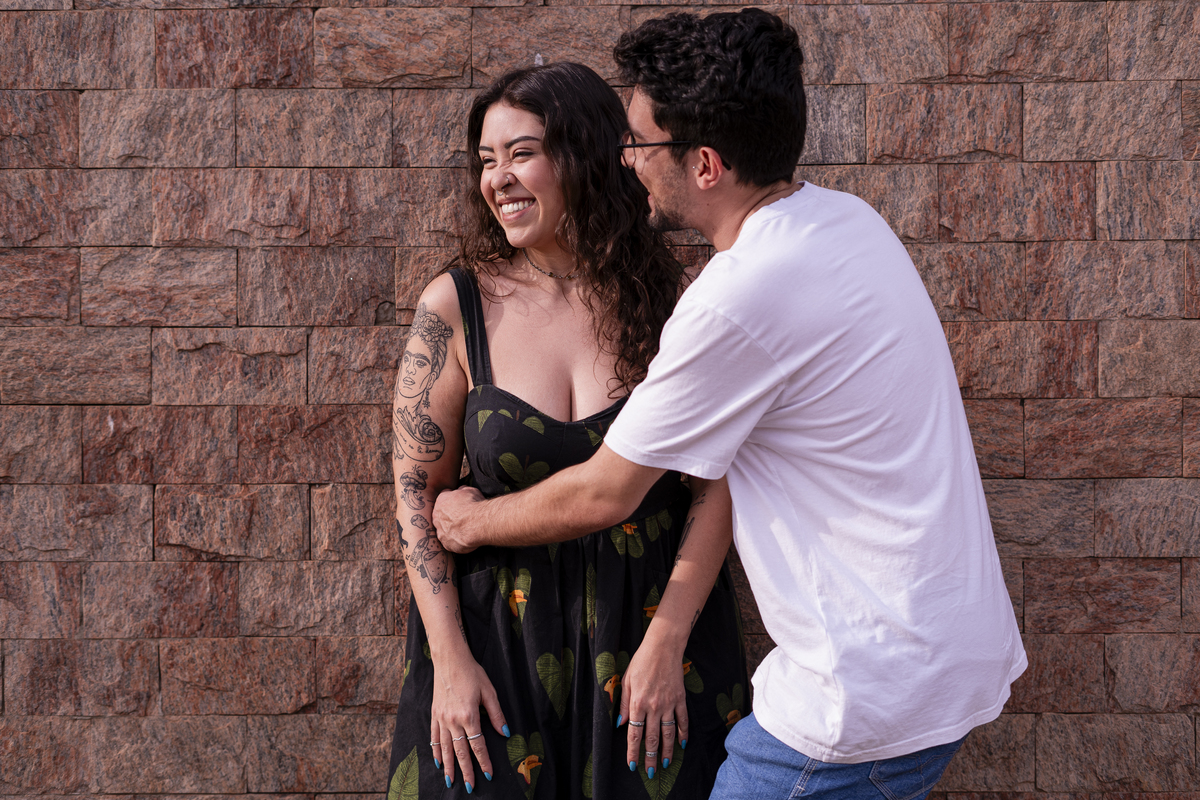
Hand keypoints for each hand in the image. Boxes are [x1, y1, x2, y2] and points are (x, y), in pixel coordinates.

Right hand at [431, 650, 508, 791]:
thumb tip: (505, 732)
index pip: (478, 745)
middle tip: (469, 787)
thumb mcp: (489, 691)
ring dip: (449, 766)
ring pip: (445, 748)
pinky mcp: (434, 714)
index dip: (484, 761)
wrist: (449, 659)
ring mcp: (441, 718)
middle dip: (466, 771)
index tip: (488, 775)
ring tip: (451, 781)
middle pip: (460, 752)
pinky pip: (434, 737)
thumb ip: (496, 714)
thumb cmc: (472, 673)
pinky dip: (436, 751)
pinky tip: (439, 762)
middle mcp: (453, 720)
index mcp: (469, 715)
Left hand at [433, 485, 485, 552]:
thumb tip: (461, 490)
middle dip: (449, 516)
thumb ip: (462, 491)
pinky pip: (450, 542)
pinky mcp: (446, 544)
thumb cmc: (473, 505)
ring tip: (464, 530)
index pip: (444, 498)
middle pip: (441, 515)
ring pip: (444, 530)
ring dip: (451, 529)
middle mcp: (437, 516)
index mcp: (441, 501)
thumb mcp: (469, 490)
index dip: (452, 500)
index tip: (459, 503)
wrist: (476, 523)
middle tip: (461, 517)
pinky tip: (465, 539)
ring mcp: (441, 531)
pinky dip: (456, 541)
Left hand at [618, 642, 688, 777]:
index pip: (635, 734)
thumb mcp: (626, 680)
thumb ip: (624, 704)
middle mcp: (654, 706)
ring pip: (668, 733)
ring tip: (666, 764)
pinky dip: (682, 733)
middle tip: (651, 772)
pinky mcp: (680, 698)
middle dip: (650, 757)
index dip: (633, 751)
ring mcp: (669, 703)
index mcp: (638, 703)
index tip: (632, 765)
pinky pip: (682, 720)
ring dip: (667, 751)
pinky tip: (682, 744)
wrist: (663, 647)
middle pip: (652, 738)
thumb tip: (621, 724)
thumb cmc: (641, 661)